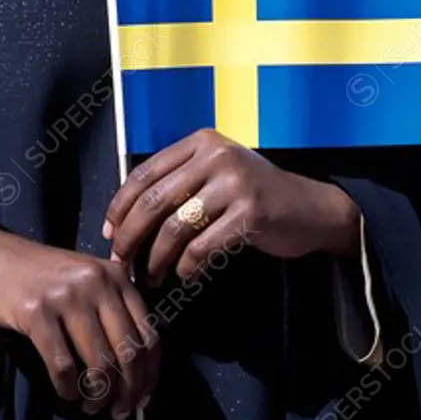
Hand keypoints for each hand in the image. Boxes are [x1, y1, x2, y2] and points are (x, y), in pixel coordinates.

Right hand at [0, 224, 158, 419]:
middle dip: (128, 392)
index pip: (149, 334)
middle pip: (128, 352)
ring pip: (99, 362)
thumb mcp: (86, 279)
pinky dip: (68, 388)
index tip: (142, 399)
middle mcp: (98, 282)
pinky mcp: (36, 312)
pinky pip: (63, 364)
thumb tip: (136, 371)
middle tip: (118, 412)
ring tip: (91, 407)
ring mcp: (67, 297)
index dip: (149, 375)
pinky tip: (66, 394)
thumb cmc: (40, 275)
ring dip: (98, 396)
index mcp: (117, 276)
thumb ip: (113, 310)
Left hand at [104, 129, 359, 284]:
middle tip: (120, 261)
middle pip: (153, 200)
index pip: (144, 173)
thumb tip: (125, 217)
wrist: (311, 208)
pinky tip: (185, 276)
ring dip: (156, 259)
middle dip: (130, 236)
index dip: (119, 206)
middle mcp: (216, 156)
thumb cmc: (255, 194)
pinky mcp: (250, 213)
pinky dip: (187, 266)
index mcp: (201, 142)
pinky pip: (203, 247)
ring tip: (150, 277)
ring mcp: (235, 183)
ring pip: (175, 227)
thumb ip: (179, 182)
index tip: (109, 232)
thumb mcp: (217, 173)